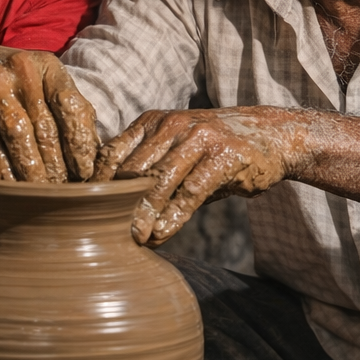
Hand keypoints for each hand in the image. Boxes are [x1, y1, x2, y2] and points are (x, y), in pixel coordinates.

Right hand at [0, 39, 98, 181]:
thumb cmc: (7, 85)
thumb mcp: (39, 86)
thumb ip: (67, 111)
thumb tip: (97, 150)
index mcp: (47, 66)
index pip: (71, 105)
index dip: (80, 141)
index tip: (86, 172)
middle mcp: (21, 68)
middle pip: (45, 124)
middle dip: (56, 164)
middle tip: (62, 193)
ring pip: (16, 132)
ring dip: (29, 168)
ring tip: (38, 195)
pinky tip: (4, 186)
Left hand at [95, 107, 312, 244]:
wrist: (273, 134)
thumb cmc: (216, 148)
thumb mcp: (177, 149)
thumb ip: (147, 169)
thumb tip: (107, 209)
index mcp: (153, 121)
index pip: (111, 153)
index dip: (96, 186)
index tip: (87, 214)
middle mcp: (172, 124)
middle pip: (131, 170)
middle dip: (115, 205)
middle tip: (102, 236)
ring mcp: (198, 138)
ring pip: (157, 180)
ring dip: (142, 214)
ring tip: (133, 238)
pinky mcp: (222, 156)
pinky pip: (190, 191)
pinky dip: (173, 216)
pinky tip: (162, 234)